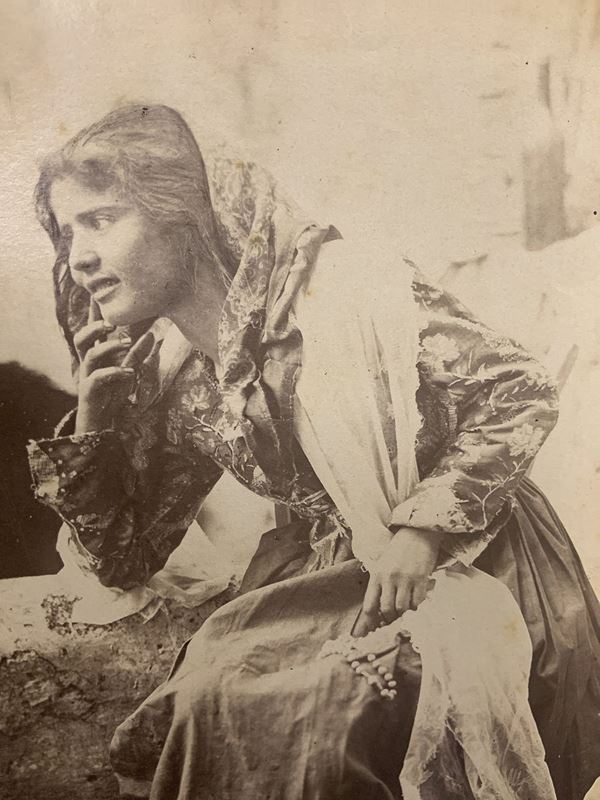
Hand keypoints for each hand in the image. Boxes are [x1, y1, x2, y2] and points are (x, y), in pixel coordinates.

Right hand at [74, 316, 154, 433]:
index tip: (96, 295)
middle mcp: (88, 362)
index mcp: (95, 354)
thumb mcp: (129, 370)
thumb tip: (152, 335)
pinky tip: (129, 372)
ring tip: (128, 343)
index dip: (93, 313)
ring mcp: (87, 375)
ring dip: (109, 346)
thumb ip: (138, 354)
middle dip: (94, 327)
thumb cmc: (113, 393)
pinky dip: (114, 372)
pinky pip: (97, 377)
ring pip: (90, 354)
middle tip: (112, 323)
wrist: (101, 422)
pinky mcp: (89, 390)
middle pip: (81, 337)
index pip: (92, 330)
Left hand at [354, 526, 440, 636]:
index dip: (368, 621)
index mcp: (377, 575)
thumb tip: (379, 608)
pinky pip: (417, 601)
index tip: (369, 630)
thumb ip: (380, 584)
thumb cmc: (398, 549)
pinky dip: (416, 604)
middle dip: (389, 616)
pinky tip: (415, 598)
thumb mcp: (382, 564)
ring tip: (405, 603)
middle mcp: (389, 578)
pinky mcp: (421, 579)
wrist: (417, 533)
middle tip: (392, 614)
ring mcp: (406, 579)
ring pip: (403, 608)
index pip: (369, 604)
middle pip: (386, 609)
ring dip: (404, 610)